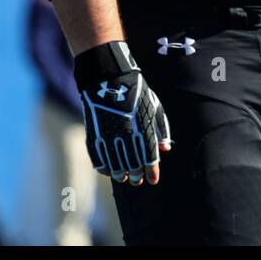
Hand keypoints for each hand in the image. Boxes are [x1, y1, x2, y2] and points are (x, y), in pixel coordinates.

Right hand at [73, 41, 171, 185]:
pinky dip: (103, 167)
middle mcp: (127, 136)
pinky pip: (98, 158)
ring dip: (120, 174)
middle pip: (133, 165)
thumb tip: (166, 149)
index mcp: (143, 128)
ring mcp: (109, 136)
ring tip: (123, 177)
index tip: (153, 179)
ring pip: (116, 165)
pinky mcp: (95, 134)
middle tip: (137, 180)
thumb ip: (161, 129)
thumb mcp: (154, 107)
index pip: (150, 158)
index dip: (152, 171)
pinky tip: (108, 170)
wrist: (109, 79)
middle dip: (136, 176)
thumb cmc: (136, 93)